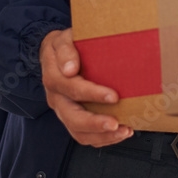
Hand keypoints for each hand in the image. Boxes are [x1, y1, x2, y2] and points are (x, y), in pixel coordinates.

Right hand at [40, 28, 132, 146]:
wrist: (54, 53)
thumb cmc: (64, 45)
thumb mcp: (63, 39)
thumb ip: (67, 50)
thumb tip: (70, 69)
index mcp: (53, 78)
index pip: (72, 89)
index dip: (93, 94)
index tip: (114, 96)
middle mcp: (56, 98)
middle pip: (73, 118)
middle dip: (96, 123)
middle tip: (116, 124)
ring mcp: (63, 111)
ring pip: (78, 132)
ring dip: (102, 136)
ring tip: (123, 131)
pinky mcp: (71, 118)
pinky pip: (84, 135)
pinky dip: (102, 138)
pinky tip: (119, 133)